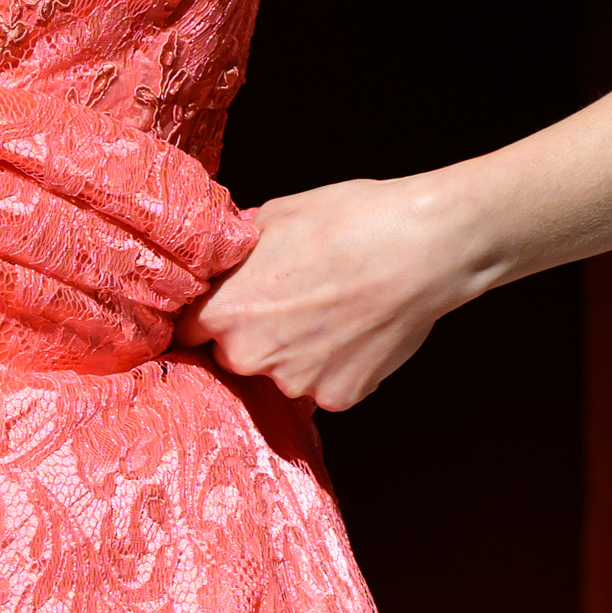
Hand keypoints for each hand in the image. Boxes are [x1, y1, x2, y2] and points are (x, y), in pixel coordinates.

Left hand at [184, 173, 496, 411]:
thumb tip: (229, 255)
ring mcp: (297, 383)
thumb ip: (240, 250)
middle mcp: (251, 357)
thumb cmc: (350, 220)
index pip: (188, 331)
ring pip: (282, 373)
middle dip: (253, 335)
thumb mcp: (276, 215)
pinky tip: (356, 330)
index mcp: (225, 313)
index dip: (206, 317)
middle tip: (291, 302)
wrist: (423, 248)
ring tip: (332, 311)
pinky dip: (335, 365)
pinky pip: (324, 384)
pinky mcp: (339, 397)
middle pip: (234, 356)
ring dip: (296, 352)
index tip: (223, 307)